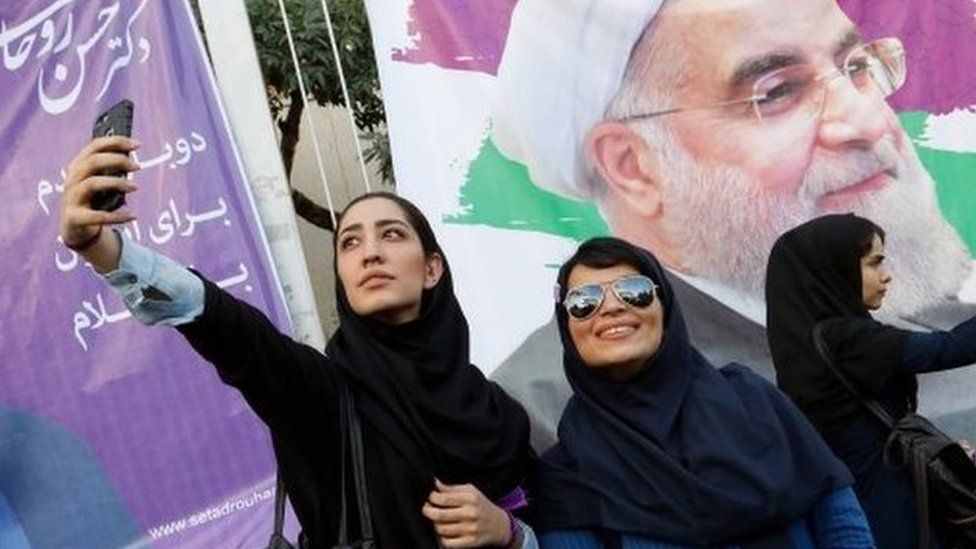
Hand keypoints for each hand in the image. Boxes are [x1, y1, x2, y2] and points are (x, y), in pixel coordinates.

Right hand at [60, 136, 139, 269]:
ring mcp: (71, 199)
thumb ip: (111, 171)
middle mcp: (72, 180)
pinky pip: (97, 216)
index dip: (116, 142)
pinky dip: (117, 216)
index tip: (138, 145)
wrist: (75, 230)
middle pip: (92, 162)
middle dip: (117, 160)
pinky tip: (132, 216)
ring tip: (135, 187)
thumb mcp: (100, 183)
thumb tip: (132, 161)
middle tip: (137, 166)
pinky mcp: (74, 218)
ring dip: (116, 183)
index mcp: (78, 166)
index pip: (94, 146)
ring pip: (92, 184)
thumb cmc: (92, 201)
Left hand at [421, 479, 511, 547]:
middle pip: (439, 515)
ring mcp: (471, 529)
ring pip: (441, 529)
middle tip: (426, 509)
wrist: (500, 525)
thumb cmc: (481, 505)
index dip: (431, 498)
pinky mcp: (471, 542)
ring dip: (434, 525)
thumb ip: (451, 488)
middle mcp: (471, 513)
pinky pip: (448, 543)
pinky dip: (442, 538)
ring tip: (436, 520)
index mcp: (470, 498)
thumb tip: (434, 483)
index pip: (443, 498)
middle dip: (427, 512)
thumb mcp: (471, 492)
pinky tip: (444, 532)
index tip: (428, 498)